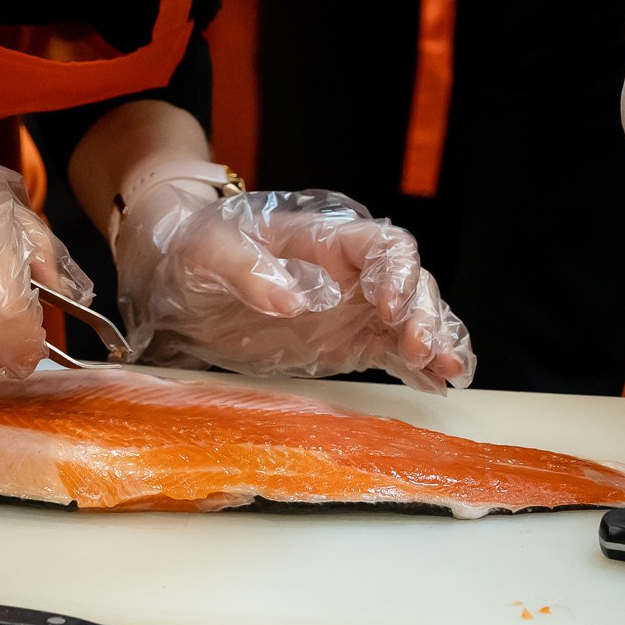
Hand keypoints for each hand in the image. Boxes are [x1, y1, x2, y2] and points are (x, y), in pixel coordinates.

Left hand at [113, 181, 474, 391]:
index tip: (390, 306)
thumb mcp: (211, 251)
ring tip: (448, 371)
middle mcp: (351, 273)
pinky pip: (392, 352)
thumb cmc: (195, 250)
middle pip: (412, 285)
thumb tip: (293, 297)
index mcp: (327, 239)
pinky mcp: (345, 344)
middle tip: (420, 349)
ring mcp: (352, 310)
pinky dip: (418, 368)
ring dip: (435, 342)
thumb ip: (249, 271)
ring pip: (412, 320)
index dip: (399, 274)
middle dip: (425, 315)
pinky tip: (437, 385)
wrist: (175, 282)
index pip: (386, 246)